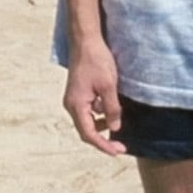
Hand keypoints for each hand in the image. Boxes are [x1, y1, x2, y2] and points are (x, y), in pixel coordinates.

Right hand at [62, 38, 124, 155]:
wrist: (85, 41)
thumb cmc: (96, 60)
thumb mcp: (108, 86)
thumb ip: (111, 108)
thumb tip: (115, 128)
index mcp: (76, 105)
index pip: (89, 134)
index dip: (103, 145)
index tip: (118, 151)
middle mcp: (71, 105)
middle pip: (86, 131)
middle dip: (103, 139)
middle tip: (120, 145)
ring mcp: (73, 99)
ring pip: (87, 121)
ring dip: (101, 126)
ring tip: (117, 125)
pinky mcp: (78, 93)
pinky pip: (88, 111)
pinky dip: (99, 115)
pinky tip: (110, 109)